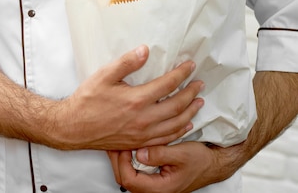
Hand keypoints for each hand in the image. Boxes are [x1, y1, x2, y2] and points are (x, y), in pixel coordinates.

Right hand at [58, 45, 203, 150]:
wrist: (74, 127)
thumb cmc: (87, 100)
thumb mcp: (105, 75)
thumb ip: (126, 62)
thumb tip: (145, 50)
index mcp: (137, 100)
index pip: (167, 85)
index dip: (181, 74)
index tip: (190, 65)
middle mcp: (143, 119)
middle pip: (176, 105)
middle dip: (191, 92)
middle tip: (199, 83)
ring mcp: (142, 134)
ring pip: (175, 124)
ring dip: (190, 111)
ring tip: (199, 102)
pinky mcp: (139, 143)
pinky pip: (166, 139)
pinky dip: (180, 131)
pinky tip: (185, 125)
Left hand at [108, 141, 231, 192]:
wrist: (211, 164)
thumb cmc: (199, 161)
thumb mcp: (181, 154)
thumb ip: (159, 154)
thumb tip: (139, 153)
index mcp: (160, 188)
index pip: (129, 180)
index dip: (122, 161)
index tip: (125, 144)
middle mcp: (154, 189)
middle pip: (124, 178)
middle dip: (117, 158)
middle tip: (116, 139)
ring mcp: (152, 184)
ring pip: (127, 174)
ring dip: (122, 157)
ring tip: (121, 139)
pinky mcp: (152, 177)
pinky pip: (134, 170)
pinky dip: (129, 157)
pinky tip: (130, 143)